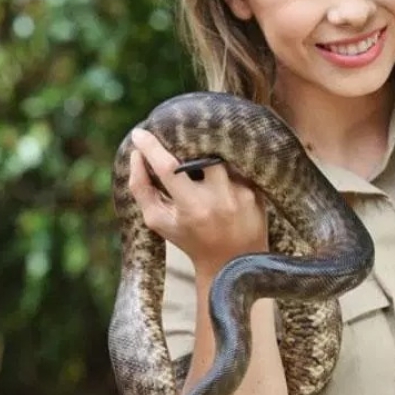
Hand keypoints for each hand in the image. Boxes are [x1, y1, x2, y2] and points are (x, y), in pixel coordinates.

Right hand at [128, 128, 267, 277]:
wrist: (234, 262)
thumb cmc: (190, 239)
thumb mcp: (159, 221)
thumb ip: (142, 188)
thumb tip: (136, 155)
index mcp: (192, 207)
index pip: (168, 167)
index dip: (151, 147)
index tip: (140, 133)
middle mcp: (220, 198)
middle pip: (200, 154)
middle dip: (186, 144)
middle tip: (177, 139)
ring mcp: (242, 192)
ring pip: (220, 156)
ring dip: (207, 153)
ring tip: (199, 155)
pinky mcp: (257, 190)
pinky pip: (238, 165)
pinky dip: (226, 164)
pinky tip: (221, 173)